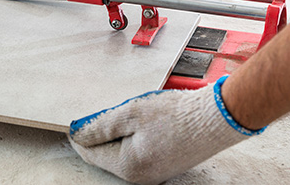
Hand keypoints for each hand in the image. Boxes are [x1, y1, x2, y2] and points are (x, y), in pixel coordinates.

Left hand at [68, 77, 264, 184]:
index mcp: (128, 166)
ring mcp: (153, 174)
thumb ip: (100, 126)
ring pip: (122, 153)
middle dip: (100, 135)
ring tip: (128, 114)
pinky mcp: (163, 166)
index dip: (79, 137)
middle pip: (106, 155)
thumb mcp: (131, 114)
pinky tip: (142, 123)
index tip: (74, 122)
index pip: (90, 154)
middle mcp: (139, 177)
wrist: (216, 118)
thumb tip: (79, 134)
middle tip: (103, 113)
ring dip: (118, 135)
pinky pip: (138, 153)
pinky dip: (134, 138)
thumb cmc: (178, 115)